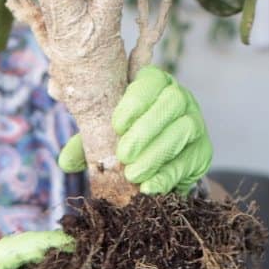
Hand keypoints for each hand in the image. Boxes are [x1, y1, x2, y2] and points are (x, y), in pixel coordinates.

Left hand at [59, 66, 212, 195]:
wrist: (158, 162)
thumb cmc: (126, 138)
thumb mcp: (103, 135)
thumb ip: (86, 142)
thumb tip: (65, 160)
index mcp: (153, 84)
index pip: (150, 80)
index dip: (135, 101)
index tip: (116, 124)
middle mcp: (179, 98)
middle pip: (171, 103)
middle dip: (146, 129)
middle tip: (123, 155)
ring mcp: (195, 123)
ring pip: (184, 130)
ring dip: (157, 153)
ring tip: (133, 175)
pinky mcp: (203, 151)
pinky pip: (189, 160)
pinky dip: (168, 175)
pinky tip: (150, 188)